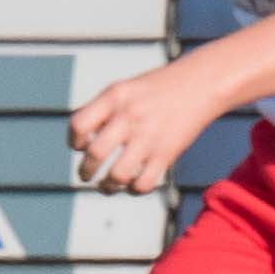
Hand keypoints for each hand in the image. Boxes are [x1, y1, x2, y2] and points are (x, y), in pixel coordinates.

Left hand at [69, 60, 214, 193]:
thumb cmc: (157, 89)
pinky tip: (132, 185)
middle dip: (85, 171)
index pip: (79, 125)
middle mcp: (129, 116)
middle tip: (85, 176)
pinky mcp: (167, 153)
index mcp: (114, 97)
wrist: (200, 83)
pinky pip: (142, 183)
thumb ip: (103, 111)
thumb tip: (81, 143)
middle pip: (94, 154)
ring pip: (117, 175)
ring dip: (106, 187)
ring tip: (106, 187)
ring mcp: (149, 136)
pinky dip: (133, 189)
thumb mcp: (125, 89)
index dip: (74, 141)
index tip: (81, 147)